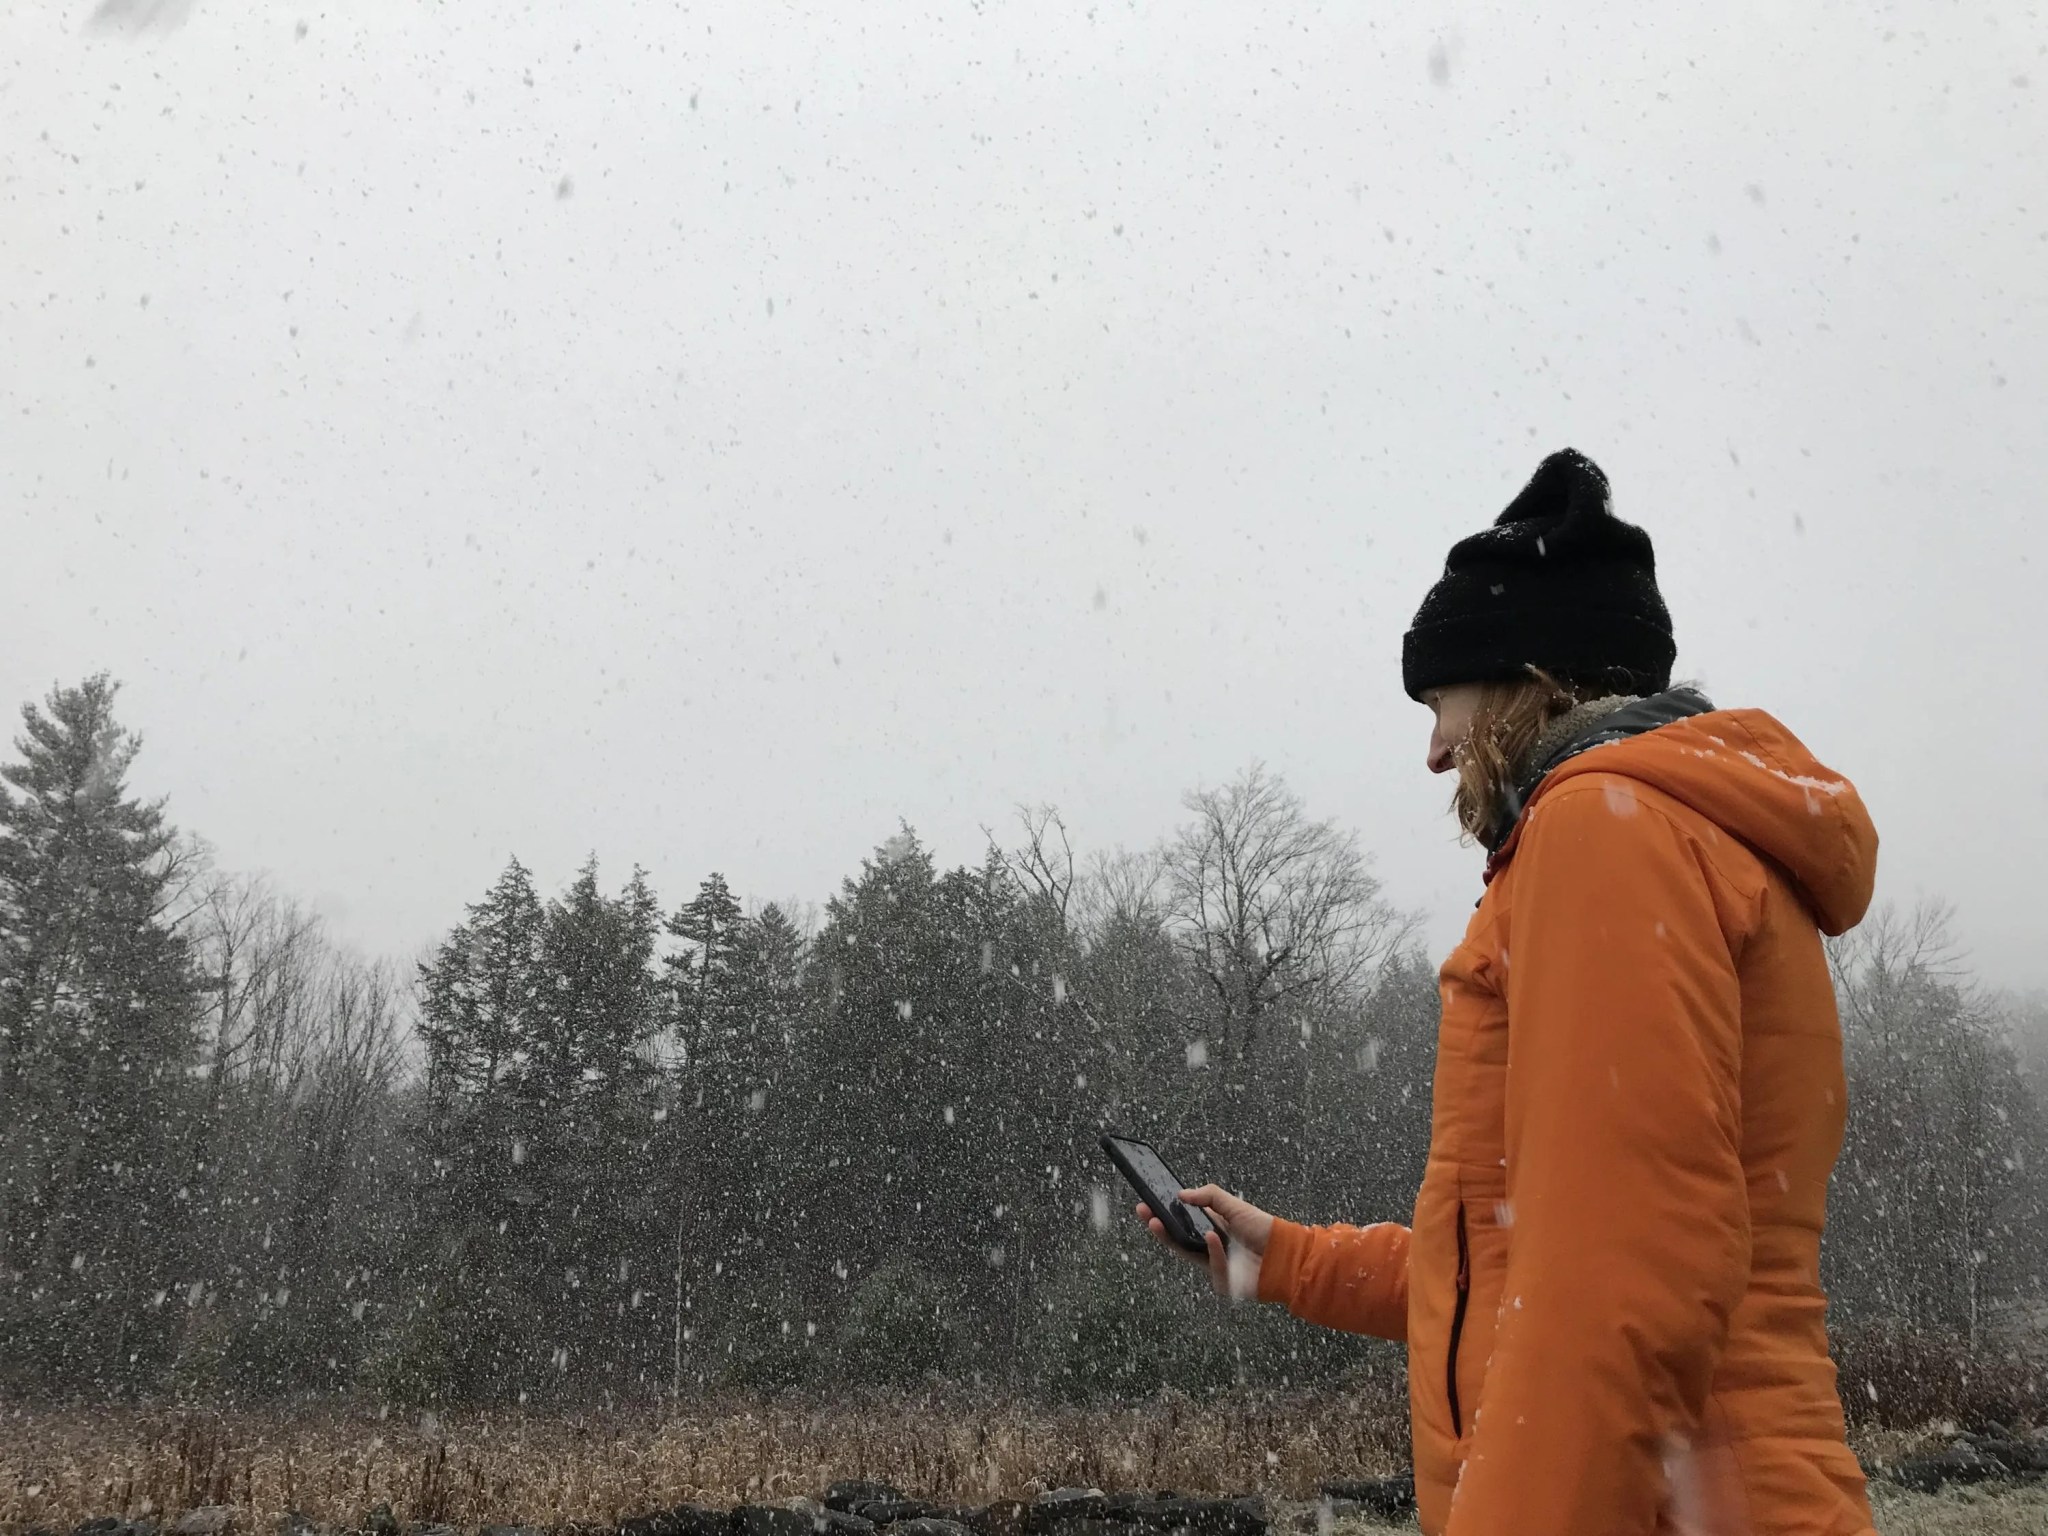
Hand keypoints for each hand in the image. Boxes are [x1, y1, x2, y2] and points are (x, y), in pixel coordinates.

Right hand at [1136, 1184, 1274, 1300]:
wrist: (1286, 1253)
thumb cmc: (1263, 1229)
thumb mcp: (1234, 1205)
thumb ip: (1209, 1197)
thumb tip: (1181, 1194)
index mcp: (1211, 1230)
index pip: (1182, 1223)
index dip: (1164, 1216)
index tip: (1147, 1205)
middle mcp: (1209, 1249)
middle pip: (1177, 1240)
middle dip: (1158, 1227)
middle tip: (1144, 1214)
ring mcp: (1214, 1266)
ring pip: (1186, 1254)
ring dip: (1173, 1238)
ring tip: (1162, 1221)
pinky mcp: (1223, 1282)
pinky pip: (1212, 1266)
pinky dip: (1213, 1251)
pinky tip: (1213, 1238)